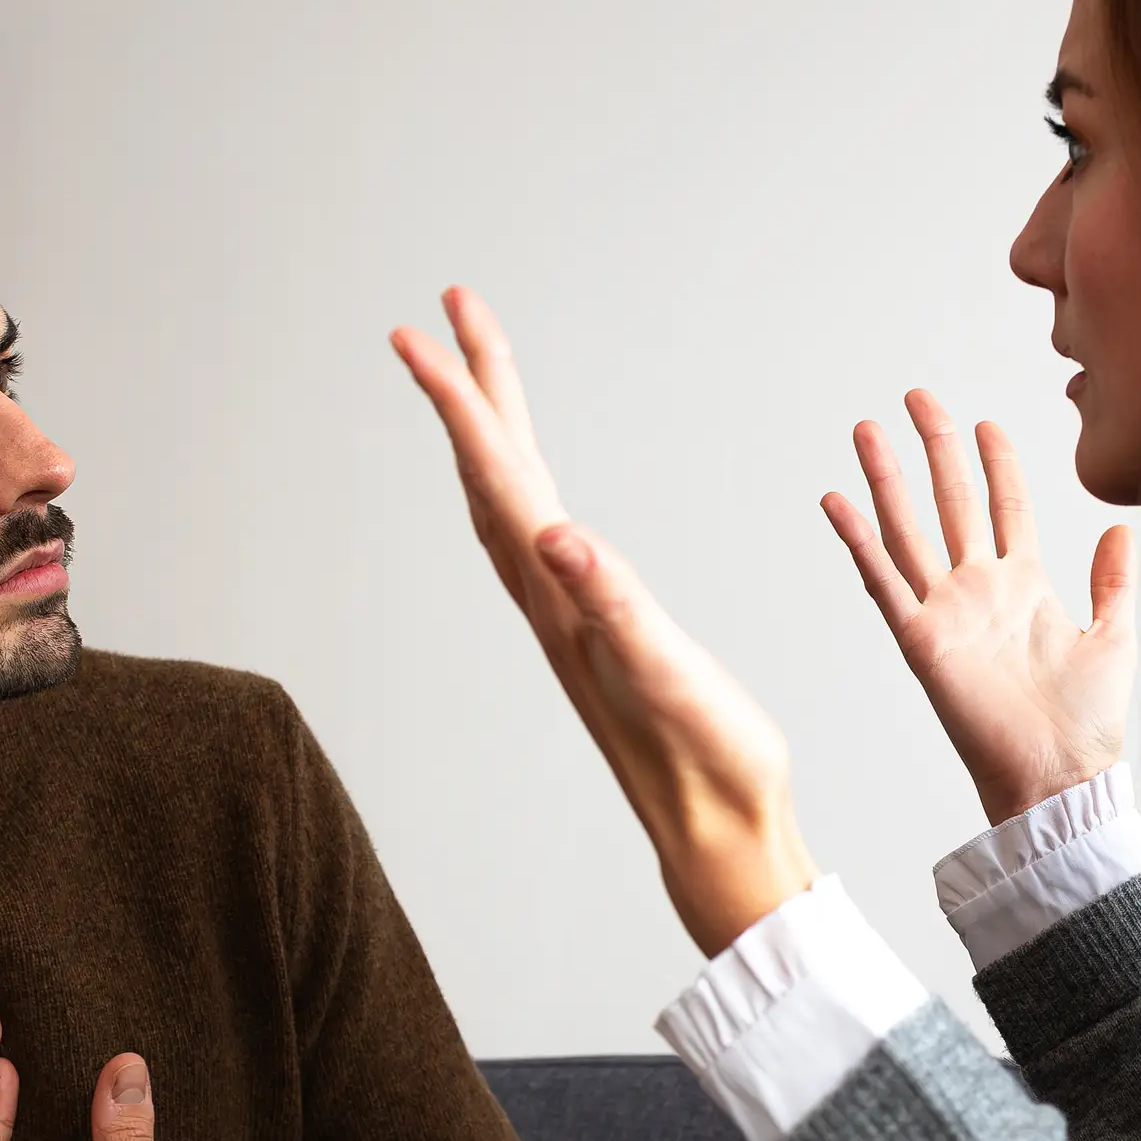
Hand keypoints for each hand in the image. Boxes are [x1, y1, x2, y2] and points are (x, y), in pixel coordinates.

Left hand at [391, 286, 816, 953]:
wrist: (718, 832)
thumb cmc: (707, 759)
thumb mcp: (666, 672)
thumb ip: (614, 603)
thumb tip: (554, 538)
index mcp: (562, 596)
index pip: (500, 476)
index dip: (461, 398)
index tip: (422, 330)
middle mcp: (549, 599)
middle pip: (494, 471)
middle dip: (471, 385)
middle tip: (448, 307)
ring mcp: (566, 616)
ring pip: (508, 501)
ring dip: (488, 430)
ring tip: (476, 370)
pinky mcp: (593, 631)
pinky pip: (534, 536)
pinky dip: (518, 487)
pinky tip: (527, 489)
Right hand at [826, 391, 1135, 825]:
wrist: (1059, 777)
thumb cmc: (1088, 723)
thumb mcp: (1114, 637)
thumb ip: (1113, 582)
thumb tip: (1121, 529)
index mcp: (1025, 587)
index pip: (1006, 506)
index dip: (996, 463)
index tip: (984, 422)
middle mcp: (980, 591)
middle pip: (951, 501)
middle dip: (935, 447)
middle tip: (917, 397)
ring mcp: (947, 612)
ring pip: (910, 530)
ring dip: (887, 479)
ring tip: (868, 429)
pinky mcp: (921, 641)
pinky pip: (883, 581)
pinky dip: (859, 541)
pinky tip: (838, 500)